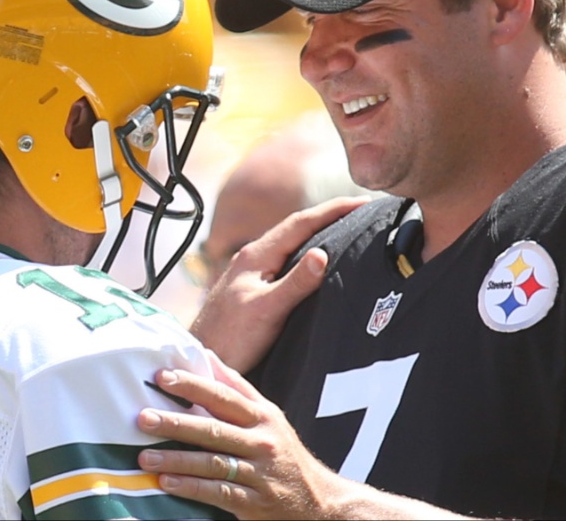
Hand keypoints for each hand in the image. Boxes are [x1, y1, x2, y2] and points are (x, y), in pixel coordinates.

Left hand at [137, 352, 343, 519]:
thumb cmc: (282, 452)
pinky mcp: (254, 502)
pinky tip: (166, 482)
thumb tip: (206, 354)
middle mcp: (262, 442)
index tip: (162, 377)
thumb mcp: (268, 416)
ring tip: (144, 455)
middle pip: (215, 428)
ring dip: (176, 458)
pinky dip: (191, 487)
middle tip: (143, 417)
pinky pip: (218, 493)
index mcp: (262, 417)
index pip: (224, 396)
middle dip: (177, 422)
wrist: (318, 501)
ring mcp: (259, 473)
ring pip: (213, 462)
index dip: (193, 385)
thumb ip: (237, 387)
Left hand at [190, 196, 367, 372]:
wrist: (203, 362)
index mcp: (256, 255)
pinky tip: (318, 263)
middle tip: (362, 211)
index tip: (363, 202)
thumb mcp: (266, 310)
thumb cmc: (230, 339)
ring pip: (291, 244)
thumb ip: (295, 283)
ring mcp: (252, 272)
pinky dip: (308, 255)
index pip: (300, 223)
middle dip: (330, 216)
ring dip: (319, 234)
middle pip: (297, 228)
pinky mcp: (254, 288)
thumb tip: (324, 253)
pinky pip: (287, 261)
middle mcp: (253, 257)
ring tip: (348, 230)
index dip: (333, 210)